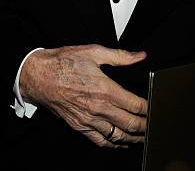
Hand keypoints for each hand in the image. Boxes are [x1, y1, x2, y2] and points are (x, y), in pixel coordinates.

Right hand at [19, 44, 147, 147]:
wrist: (39, 75)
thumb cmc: (64, 62)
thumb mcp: (94, 51)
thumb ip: (120, 56)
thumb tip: (140, 55)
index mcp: (105, 89)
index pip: (135, 105)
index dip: (149, 108)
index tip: (156, 107)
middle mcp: (99, 108)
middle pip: (130, 124)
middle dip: (146, 126)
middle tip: (155, 125)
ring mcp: (89, 120)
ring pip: (117, 136)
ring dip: (133, 138)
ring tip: (144, 136)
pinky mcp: (79, 126)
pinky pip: (100, 140)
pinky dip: (113, 143)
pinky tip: (121, 141)